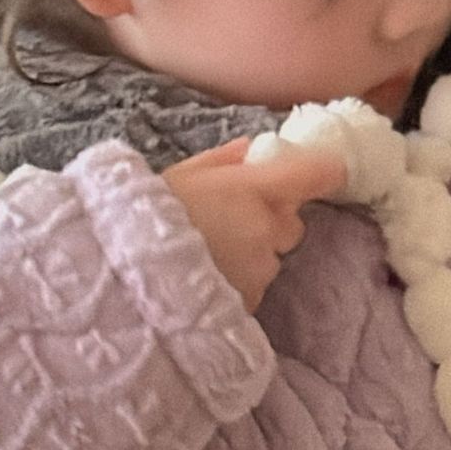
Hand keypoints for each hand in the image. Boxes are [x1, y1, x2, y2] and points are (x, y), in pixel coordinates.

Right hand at [162, 136, 347, 314]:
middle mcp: (268, 228)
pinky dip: (239, 282)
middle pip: (292, 223)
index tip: (316, 174)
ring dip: (252, 254)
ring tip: (209, 255)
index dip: (322, 172)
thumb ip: (224, 159)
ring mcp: (262, 268)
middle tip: (230, 221)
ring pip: (271, 257)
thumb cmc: (149, 216)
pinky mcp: (251, 300)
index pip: (319, 174)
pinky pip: (255, 286)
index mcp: (256, 188)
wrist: (128, 275)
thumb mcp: (181, 175)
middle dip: (271, 221)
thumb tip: (250, 149)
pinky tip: (207, 277)